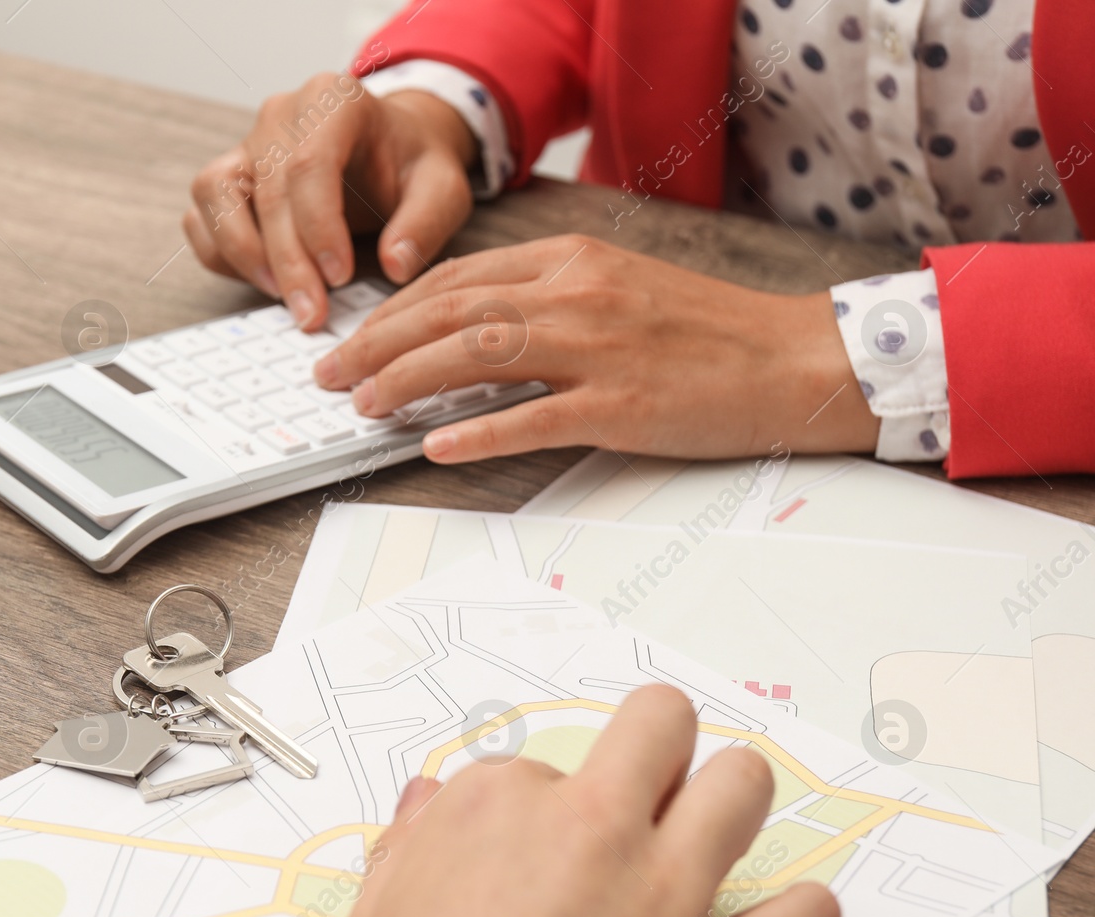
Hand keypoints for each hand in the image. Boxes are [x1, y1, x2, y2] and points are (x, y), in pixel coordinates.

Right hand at [184, 72, 475, 329]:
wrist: (392, 149)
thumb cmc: (413, 166)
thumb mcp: (442, 187)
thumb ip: (425, 224)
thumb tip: (396, 265)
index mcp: (333, 99)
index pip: (310, 164)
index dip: (319, 228)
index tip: (340, 279)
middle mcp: (280, 115)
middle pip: (266, 189)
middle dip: (287, 261)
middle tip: (311, 314)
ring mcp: (246, 143)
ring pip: (214, 194)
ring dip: (242, 254)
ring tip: (283, 296)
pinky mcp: (228, 176)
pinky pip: (201, 216)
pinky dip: (220, 254)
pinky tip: (264, 282)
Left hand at [312, 234, 880, 461]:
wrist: (794, 360)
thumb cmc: (705, 331)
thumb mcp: (617, 287)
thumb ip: (545, 298)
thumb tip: (465, 330)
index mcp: (572, 260)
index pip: (457, 278)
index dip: (394, 310)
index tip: (355, 338)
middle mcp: (578, 293)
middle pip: (451, 310)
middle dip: (378, 343)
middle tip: (331, 376)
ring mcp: (600, 347)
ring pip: (477, 353)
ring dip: (408, 380)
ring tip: (363, 406)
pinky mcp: (622, 404)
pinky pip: (533, 418)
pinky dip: (477, 431)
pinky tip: (435, 446)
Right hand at [324, 685, 840, 916]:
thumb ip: (410, 848)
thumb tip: (428, 803)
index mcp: (497, 809)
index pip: (536, 765)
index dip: (536, 811)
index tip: (532, 851)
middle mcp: (591, 832)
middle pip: (662, 727)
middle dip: (658, 748)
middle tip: (650, 787)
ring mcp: (665, 900)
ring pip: (744, 786)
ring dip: (732, 802)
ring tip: (715, 831)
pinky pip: (805, 915)